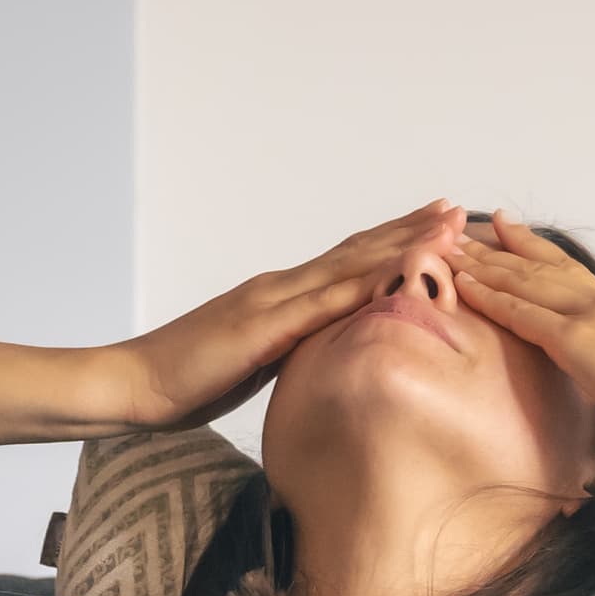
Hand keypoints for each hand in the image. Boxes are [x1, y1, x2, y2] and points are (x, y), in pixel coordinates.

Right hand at [106, 201, 469, 430]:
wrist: (135, 385)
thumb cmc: (189, 381)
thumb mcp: (256, 364)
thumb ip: (290, 349)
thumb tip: (324, 355)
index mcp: (281, 297)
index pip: (347, 262)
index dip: (393, 241)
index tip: (435, 228)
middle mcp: (282, 287)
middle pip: (358, 250)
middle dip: (411, 229)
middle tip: (459, 209)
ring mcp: (274, 300)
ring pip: (351, 265)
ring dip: (403, 243)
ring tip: (447, 226)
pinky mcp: (266, 326)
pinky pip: (328, 302)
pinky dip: (370, 283)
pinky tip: (403, 272)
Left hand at [451, 216, 594, 466]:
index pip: (567, 270)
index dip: (531, 248)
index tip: (504, 229)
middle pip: (538, 266)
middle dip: (495, 248)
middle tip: (461, 230)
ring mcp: (589, 317)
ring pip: (522, 281)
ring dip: (481, 265)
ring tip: (447, 249)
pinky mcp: (576, 340)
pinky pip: (521, 313)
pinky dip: (489, 297)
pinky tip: (462, 286)